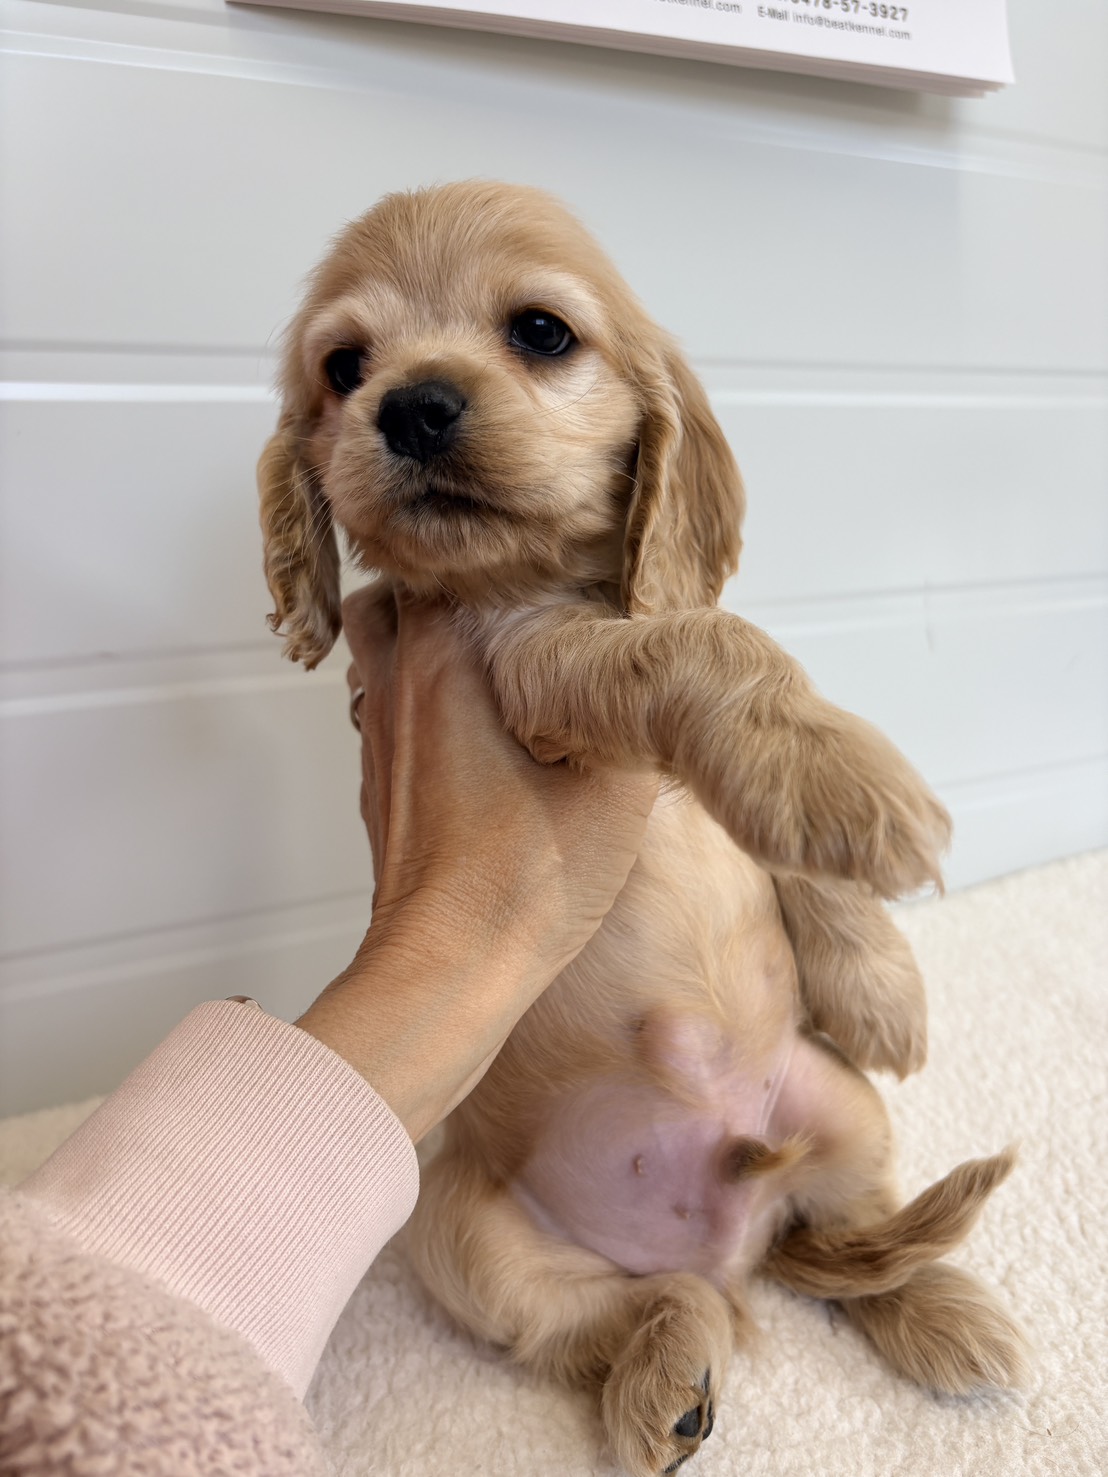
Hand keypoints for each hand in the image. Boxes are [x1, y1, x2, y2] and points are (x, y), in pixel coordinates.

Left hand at [296, 586, 657, 1140]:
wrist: (448, 973)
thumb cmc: (516, 888)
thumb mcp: (611, 796)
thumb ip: (635, 725)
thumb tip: (653, 689)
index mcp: (442, 667)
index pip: (437, 567)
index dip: (487, 562)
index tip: (537, 569)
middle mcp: (393, 695)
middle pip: (389, 600)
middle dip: (439, 594)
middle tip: (504, 606)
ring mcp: (377, 746)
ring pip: (379, 660)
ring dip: (422, 649)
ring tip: (492, 663)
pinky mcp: (379, 794)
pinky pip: (388, 717)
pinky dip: (419, 705)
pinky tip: (479, 735)